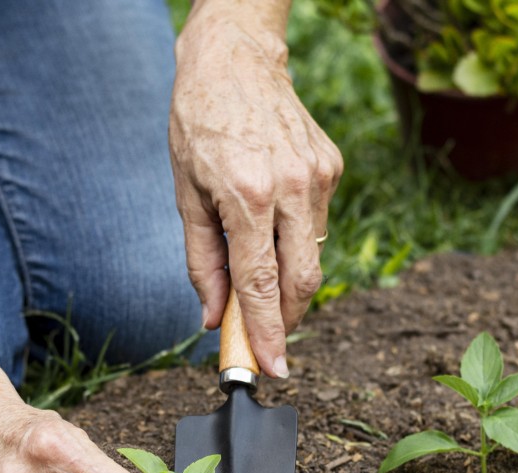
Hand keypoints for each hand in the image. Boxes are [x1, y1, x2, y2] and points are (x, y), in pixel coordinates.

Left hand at [170, 4, 342, 377]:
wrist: (235, 59)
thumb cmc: (199, 124)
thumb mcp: (185, 194)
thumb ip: (203, 261)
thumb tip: (215, 317)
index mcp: (246, 195)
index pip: (260, 283)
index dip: (267, 332)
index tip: (273, 369)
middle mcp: (291, 188)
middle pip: (301, 280)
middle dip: (286, 319)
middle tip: (268, 340)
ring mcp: (319, 176)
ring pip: (313, 256)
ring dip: (288, 282)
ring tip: (260, 279)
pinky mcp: (332, 167)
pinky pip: (317, 225)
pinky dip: (295, 240)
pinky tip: (272, 221)